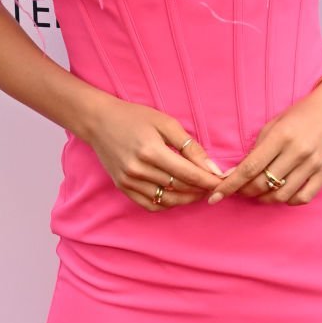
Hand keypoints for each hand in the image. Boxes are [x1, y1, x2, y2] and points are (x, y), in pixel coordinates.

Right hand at [84, 98, 224, 211]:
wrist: (99, 121)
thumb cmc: (135, 117)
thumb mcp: (166, 123)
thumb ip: (190, 147)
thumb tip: (212, 168)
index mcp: (151, 151)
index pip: (189, 174)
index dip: (209, 181)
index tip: (222, 182)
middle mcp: (138, 170)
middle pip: (179, 188)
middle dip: (201, 190)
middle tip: (214, 186)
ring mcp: (128, 181)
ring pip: (166, 201)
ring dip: (186, 199)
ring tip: (198, 192)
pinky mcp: (122, 187)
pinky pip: (150, 205)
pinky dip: (167, 204)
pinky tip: (177, 196)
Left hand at [205, 81, 321, 204]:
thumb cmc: (302, 113)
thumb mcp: (275, 123)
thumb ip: (258, 148)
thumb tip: (236, 173)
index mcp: (281, 136)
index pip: (249, 168)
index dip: (230, 185)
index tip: (216, 196)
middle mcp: (297, 151)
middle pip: (263, 184)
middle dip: (245, 191)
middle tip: (239, 190)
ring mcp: (313, 164)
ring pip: (281, 194)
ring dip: (265, 198)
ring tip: (259, 192)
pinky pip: (302, 197)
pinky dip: (288, 200)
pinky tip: (281, 193)